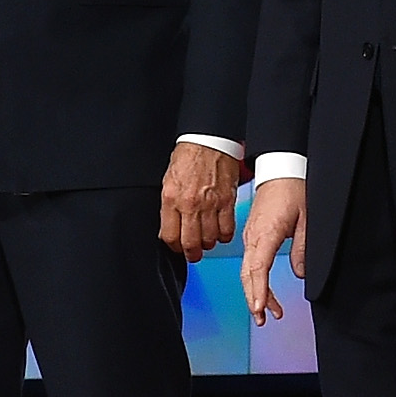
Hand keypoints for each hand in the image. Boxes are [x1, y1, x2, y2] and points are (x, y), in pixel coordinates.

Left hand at [158, 142, 243, 261]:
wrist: (209, 142)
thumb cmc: (188, 159)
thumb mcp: (168, 182)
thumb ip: (169, 207)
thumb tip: (170, 228)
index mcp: (171, 199)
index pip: (170, 236)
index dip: (173, 246)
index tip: (177, 247)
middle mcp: (190, 204)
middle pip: (190, 243)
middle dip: (191, 253)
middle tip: (193, 254)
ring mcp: (210, 205)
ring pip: (210, 239)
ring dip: (208, 244)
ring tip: (207, 241)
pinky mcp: (227, 202)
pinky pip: (227, 230)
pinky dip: (224, 236)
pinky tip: (221, 233)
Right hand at [240, 177, 306, 324]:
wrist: (281, 169)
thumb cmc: (294, 190)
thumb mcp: (307, 219)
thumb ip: (302, 248)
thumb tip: (300, 274)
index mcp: (264, 233)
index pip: (256, 268)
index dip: (257, 292)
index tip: (259, 310)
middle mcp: (252, 237)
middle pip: (247, 274)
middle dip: (254, 299)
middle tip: (263, 319)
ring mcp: (250, 236)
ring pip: (248, 270)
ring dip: (256, 292)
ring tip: (269, 312)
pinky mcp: (252, 235)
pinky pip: (251, 262)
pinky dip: (256, 279)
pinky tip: (265, 292)